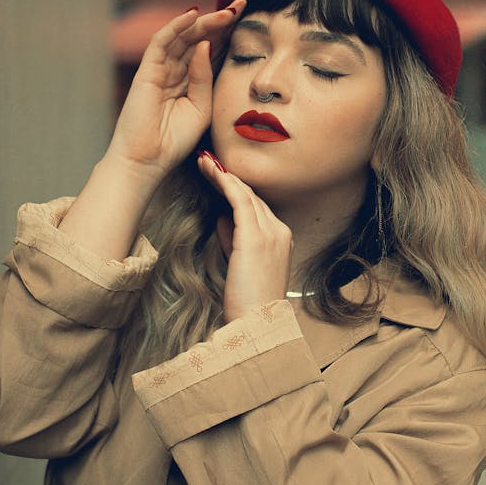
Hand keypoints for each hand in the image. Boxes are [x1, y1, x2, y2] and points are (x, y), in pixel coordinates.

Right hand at [104, 0, 246, 187]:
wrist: (149, 160)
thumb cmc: (174, 140)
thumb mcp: (202, 107)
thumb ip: (205, 77)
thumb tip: (206, 44)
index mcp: (190, 81)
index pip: (210, 50)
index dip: (228, 33)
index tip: (249, 18)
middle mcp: (175, 71)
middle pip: (199, 38)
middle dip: (220, 20)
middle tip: (242, 4)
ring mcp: (160, 69)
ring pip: (183, 36)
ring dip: (204, 21)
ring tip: (227, 10)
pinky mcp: (147, 70)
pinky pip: (161, 41)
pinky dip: (176, 26)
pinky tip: (194, 14)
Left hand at [198, 152, 292, 321]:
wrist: (256, 322)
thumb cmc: (246, 300)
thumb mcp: (240, 264)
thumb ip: (233, 239)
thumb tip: (222, 218)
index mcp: (281, 238)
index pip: (256, 207)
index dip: (235, 190)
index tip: (217, 177)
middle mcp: (280, 231)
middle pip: (252, 196)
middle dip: (228, 178)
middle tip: (207, 161)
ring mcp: (271, 232)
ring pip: (245, 194)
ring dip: (223, 175)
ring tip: (204, 162)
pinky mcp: (255, 236)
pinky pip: (239, 200)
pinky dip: (225, 183)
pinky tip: (212, 172)